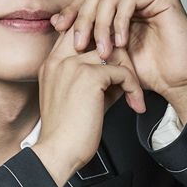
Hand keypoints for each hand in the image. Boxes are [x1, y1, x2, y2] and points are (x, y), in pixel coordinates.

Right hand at [31, 22, 145, 186]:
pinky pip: (122, 72)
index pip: (78, 33)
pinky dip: (134, 88)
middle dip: (118, 50)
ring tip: (133, 94)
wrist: (58, 153)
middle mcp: (59, 59)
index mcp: (52, 63)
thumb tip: (122, 72)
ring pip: (114, 51)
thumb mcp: (80, 99)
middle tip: (129, 76)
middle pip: (97, 33)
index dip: (101, 43)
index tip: (116, 64)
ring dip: (129, 72)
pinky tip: (135, 104)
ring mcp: (73, 65)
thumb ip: (97, 80)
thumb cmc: (68, 133)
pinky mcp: (89, 76)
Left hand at [50, 0, 186, 122]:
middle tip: (77, 45)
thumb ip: (83, 38)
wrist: (176, 82)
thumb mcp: (104, 56)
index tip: (58, 28)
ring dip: (101, 25)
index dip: (71, 11)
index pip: (86, 0)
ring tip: (102, 51)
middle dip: (82, 19)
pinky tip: (120, 43)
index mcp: (116, 8)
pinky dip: (120, 21)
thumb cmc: (144, 72)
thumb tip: (53, 23)